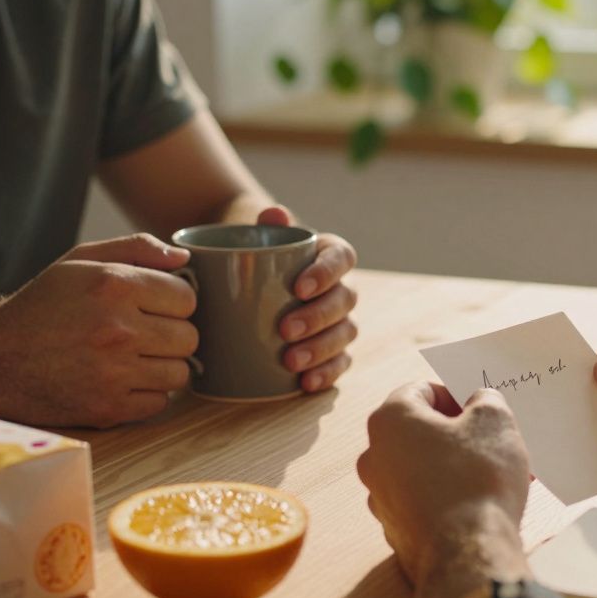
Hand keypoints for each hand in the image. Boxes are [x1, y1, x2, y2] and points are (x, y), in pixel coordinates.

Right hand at [0, 234, 197, 428]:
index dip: (174, 302)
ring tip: (133, 357)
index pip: (187, 298)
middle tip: (143, 334)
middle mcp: (117, 329)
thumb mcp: (80, 261)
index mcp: (114, 286)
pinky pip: (160, 403)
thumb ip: (136, 248)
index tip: (155, 307)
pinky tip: (122, 380)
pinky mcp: (107, 408)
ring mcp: (113, 372)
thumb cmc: (44, 305)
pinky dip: (147, 394)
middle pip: (189, 338)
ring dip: (162, 366)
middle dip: (171, 334)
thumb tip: (184, 256)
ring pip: (180, 373)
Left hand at [256, 207, 357, 392]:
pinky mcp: (334, 349)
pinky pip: (341, 362)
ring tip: (291, 361)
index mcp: (330, 255)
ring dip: (322, 349)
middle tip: (285, 329)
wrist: (250, 281)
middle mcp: (341, 287)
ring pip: (345, 334)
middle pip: (345, 300)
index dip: (326, 273)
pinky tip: (306, 383)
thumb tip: (274, 214)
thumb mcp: (259, 237)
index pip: (342, 258)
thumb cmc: (258, 257)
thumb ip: (266, 225)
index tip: (299, 287)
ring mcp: (340, 320)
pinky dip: (327, 373)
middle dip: (318, 317)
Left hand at [358, 382, 530, 597]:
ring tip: (493, 478)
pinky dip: (447, 498)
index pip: (421, 390)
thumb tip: (480, 402)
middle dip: (457, 434)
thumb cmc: (477, 479)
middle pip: (419, 431)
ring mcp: (380, 497)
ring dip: (454, 467)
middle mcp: (374, 456)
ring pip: (422, 468)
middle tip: (491, 444)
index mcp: (389, 420)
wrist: (467, 555)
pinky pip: (423, 501)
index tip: (480, 412)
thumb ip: (486, 399)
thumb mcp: (494, 421)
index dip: (455, 396)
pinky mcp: (394, 530)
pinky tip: (479, 506)